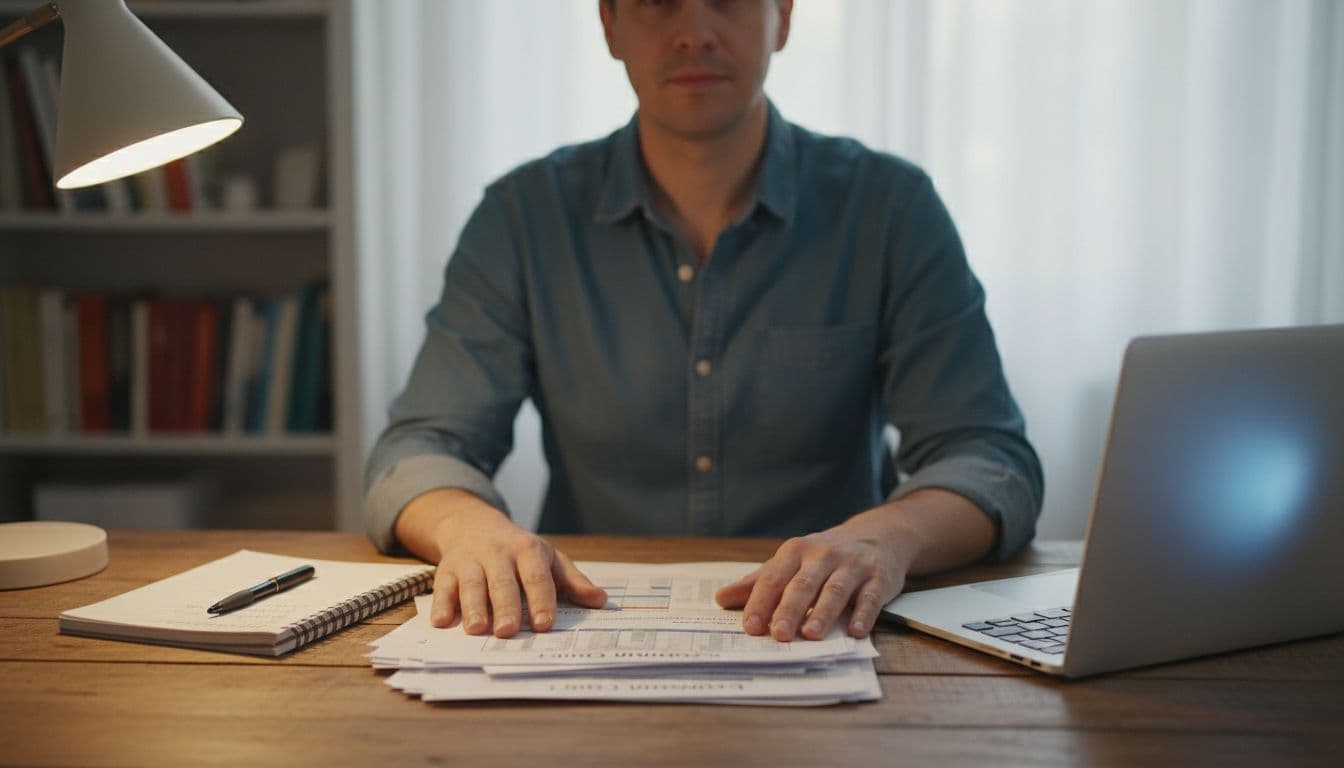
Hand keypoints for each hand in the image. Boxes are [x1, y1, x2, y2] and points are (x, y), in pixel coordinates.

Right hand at [402, 490, 606, 637]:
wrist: (474, 525)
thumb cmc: (519, 551)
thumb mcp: (549, 559)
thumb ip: (573, 581)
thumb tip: (600, 601)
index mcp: (528, 550)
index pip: (537, 576)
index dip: (541, 600)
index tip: (545, 624)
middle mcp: (497, 553)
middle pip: (502, 582)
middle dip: (505, 606)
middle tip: (508, 631)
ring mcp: (470, 560)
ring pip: (471, 584)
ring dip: (473, 607)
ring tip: (477, 629)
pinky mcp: (447, 569)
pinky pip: (442, 586)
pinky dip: (441, 604)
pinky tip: (441, 621)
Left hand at [714, 512, 915, 641]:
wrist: (878, 535)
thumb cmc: (824, 556)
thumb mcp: (790, 562)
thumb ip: (758, 582)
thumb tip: (720, 598)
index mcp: (795, 552)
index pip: (773, 578)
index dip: (761, 602)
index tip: (750, 627)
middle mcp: (823, 555)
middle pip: (802, 584)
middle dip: (789, 609)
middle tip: (778, 635)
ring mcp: (853, 565)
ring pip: (835, 590)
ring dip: (823, 612)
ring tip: (812, 635)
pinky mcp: (879, 578)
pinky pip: (871, 597)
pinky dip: (864, 614)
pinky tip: (856, 631)